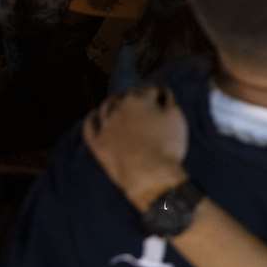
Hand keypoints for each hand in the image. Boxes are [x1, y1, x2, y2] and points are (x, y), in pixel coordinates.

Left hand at [83, 86, 190, 209]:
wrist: (150, 175)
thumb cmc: (167, 145)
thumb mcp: (176, 118)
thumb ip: (169, 101)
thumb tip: (163, 93)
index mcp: (139, 100)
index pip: (151, 91)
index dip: (159, 95)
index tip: (163, 98)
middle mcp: (119, 109)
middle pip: (127, 96)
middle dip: (136, 96)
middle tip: (144, 101)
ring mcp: (106, 127)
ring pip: (106, 108)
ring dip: (113, 103)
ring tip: (118, 102)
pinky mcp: (98, 144)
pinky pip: (90, 127)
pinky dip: (91, 119)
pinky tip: (93, 115)